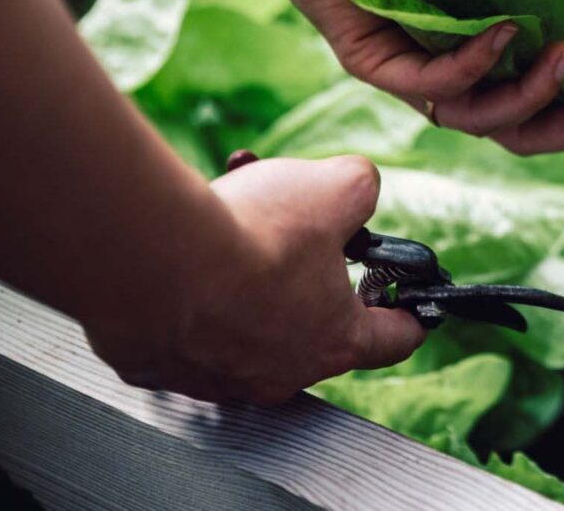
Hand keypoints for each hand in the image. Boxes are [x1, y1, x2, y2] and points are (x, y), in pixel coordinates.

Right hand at [85, 156, 424, 404]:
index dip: (410, 315)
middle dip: (310, 267)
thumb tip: (356, 188)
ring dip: (249, 266)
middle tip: (298, 229)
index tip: (414, 308)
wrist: (149, 260)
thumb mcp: (337, 188)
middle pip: (314, 320)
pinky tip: (190, 241)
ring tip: (236, 212)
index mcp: (336, 342)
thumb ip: (361, 188)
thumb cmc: (253, 236)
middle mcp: (279, 372)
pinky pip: (189, 320)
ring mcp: (216, 376)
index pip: (393, 340)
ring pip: (248, 315)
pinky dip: (195, 283)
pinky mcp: (161, 365)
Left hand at [278, 0, 563, 159]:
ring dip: (530, 96)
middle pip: (516, 132)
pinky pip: (427, 81)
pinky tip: (505, 32)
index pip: (543, 110)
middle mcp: (448, 75)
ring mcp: (408, 72)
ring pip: (475, 119)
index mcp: (482, 57)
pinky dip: (473, 62)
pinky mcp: (367, 58)